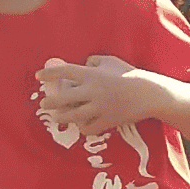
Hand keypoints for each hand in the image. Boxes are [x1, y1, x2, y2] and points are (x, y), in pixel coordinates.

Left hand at [35, 56, 161, 133]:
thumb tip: (82, 64)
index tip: (38, 77)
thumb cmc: (130, 74)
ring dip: (62, 117)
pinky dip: (83, 128)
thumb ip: (93, 61)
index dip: (48, 74)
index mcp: (91, 74)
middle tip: (44, 105)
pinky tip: (81, 126)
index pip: (63, 72)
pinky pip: (90, 127)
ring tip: (57, 118)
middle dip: (50, 102)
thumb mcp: (110, 61)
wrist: (150, 94)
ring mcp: (100, 107)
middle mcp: (92, 91)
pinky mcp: (108, 120)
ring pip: (73, 115)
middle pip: (62, 98)